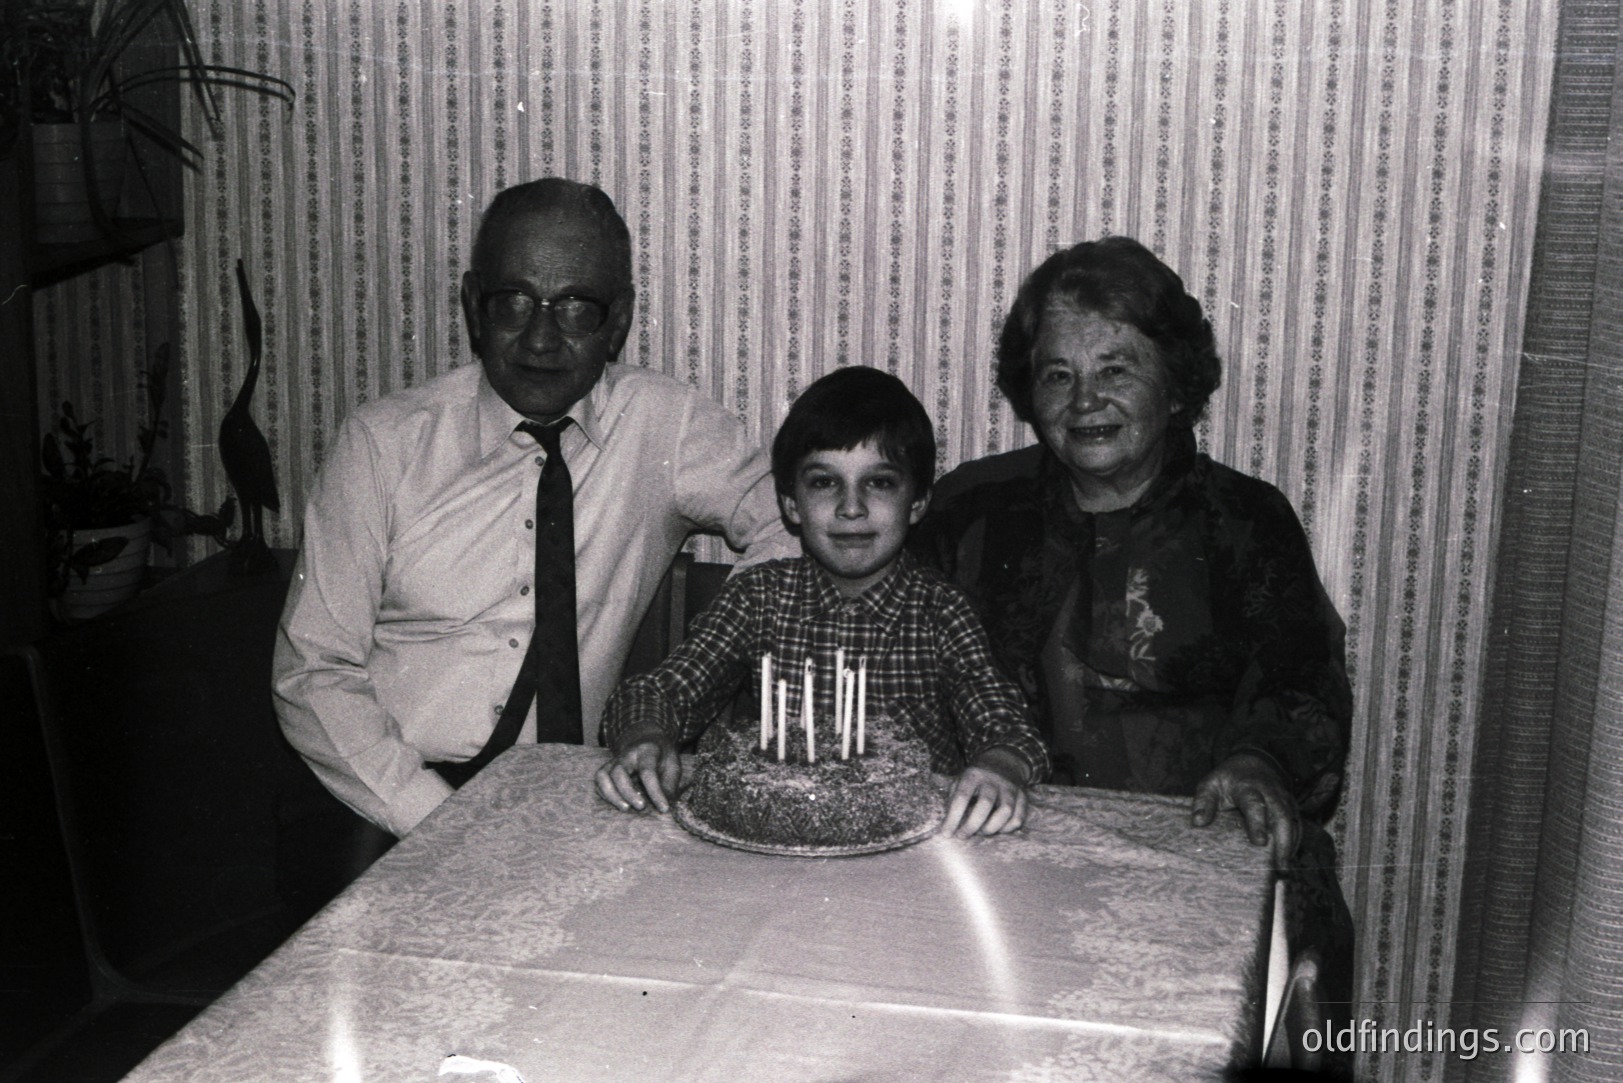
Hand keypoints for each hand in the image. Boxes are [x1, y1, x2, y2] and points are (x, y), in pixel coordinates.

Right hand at [594, 735, 680, 813]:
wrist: (647, 741)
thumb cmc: (662, 757)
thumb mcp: (673, 767)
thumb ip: (668, 786)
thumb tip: (662, 807)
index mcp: (647, 750)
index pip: (648, 772)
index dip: (655, 792)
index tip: (664, 808)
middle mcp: (627, 754)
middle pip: (619, 772)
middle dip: (628, 793)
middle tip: (641, 807)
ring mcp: (614, 761)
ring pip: (603, 776)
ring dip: (612, 795)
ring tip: (626, 809)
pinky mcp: (606, 769)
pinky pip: (599, 782)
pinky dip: (605, 795)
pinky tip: (618, 804)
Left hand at [941, 764, 1027, 837]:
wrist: (1003, 763)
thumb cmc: (975, 779)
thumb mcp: (960, 780)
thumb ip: (952, 799)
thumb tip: (948, 825)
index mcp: (973, 775)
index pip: (962, 797)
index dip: (953, 817)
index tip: (946, 833)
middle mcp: (993, 780)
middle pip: (985, 804)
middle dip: (972, 825)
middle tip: (962, 836)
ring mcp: (1010, 787)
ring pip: (1005, 812)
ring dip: (991, 828)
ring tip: (981, 832)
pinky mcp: (1022, 796)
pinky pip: (1018, 818)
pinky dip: (1007, 829)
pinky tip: (997, 829)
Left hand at [1191, 752, 1299, 867]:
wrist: (1253, 763)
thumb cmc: (1229, 779)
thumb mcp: (1211, 784)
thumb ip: (1203, 801)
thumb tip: (1198, 822)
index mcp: (1248, 787)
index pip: (1255, 804)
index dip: (1258, 823)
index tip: (1259, 842)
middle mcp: (1271, 793)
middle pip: (1282, 816)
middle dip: (1284, 841)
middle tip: (1279, 866)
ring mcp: (1284, 800)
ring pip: (1293, 823)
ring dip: (1291, 846)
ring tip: (1283, 870)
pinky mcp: (1291, 808)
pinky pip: (1297, 826)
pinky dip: (1295, 844)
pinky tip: (1287, 860)